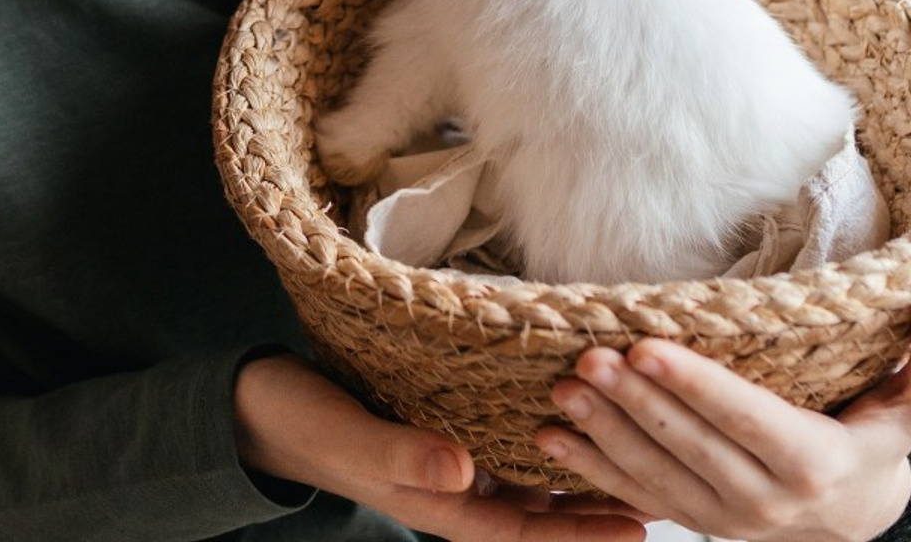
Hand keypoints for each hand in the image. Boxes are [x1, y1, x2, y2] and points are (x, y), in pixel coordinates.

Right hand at [234, 353, 647, 539]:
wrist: (268, 403)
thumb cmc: (306, 422)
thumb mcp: (350, 437)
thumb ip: (403, 457)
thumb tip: (465, 473)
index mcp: (438, 503)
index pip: (527, 531)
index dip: (584, 531)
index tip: (644, 522)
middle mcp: (454, 485)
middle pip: (541, 505)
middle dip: (598, 496)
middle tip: (663, 478)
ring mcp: (448, 456)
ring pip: (527, 469)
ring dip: (575, 459)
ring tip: (631, 439)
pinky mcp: (440, 423)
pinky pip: (502, 433)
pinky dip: (539, 424)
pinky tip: (566, 402)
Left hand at [534, 340, 910, 540]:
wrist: (856, 518)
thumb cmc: (870, 439)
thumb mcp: (900, 417)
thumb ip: (907, 384)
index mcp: (815, 464)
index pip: (746, 419)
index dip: (695, 385)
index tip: (645, 347)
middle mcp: (768, 502)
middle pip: (690, 446)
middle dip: (635, 402)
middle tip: (587, 359)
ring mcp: (726, 520)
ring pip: (656, 475)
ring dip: (603, 433)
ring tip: (560, 391)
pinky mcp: (696, 523)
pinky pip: (638, 497)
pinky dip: (592, 471)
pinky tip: (553, 439)